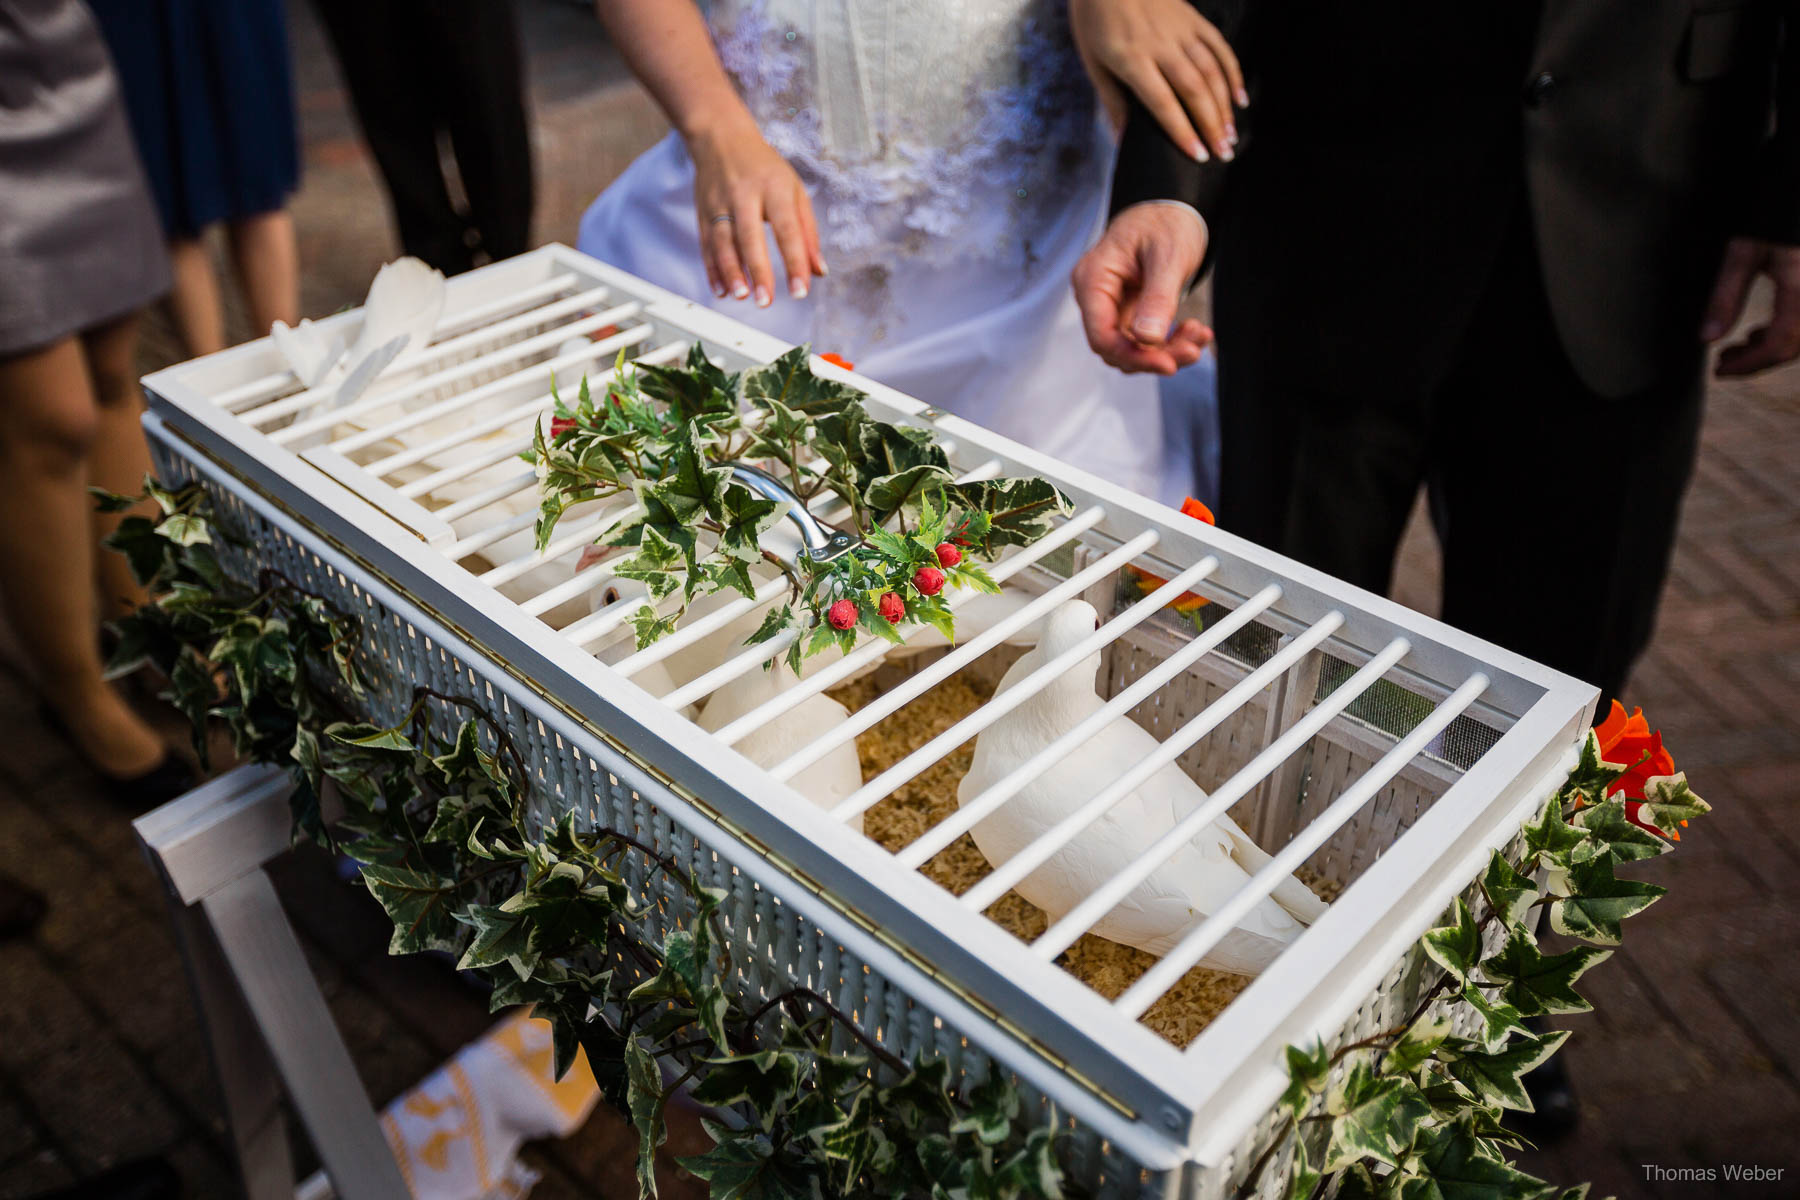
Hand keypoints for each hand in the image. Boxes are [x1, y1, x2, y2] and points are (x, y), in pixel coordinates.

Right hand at [687, 118, 825, 306]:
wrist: (721, 137)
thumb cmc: (764, 168)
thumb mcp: (795, 191)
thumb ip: (808, 232)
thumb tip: (818, 271)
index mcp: (775, 188)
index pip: (787, 228)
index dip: (795, 261)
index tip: (801, 290)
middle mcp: (745, 194)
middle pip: (751, 236)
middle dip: (758, 270)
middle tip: (765, 301)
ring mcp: (720, 202)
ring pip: (723, 241)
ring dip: (731, 272)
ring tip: (741, 295)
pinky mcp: (703, 211)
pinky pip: (706, 244)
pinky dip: (712, 269)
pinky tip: (721, 290)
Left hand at [1070, 0, 1244, 160]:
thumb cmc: (1094, 19)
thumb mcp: (1092, 61)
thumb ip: (1111, 100)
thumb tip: (1122, 140)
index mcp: (1131, 58)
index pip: (1162, 102)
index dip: (1182, 131)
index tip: (1198, 156)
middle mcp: (1161, 45)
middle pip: (1194, 89)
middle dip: (1211, 125)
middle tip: (1223, 153)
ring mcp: (1181, 30)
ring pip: (1211, 70)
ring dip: (1225, 105)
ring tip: (1231, 134)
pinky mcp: (1193, 18)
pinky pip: (1219, 47)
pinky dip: (1233, 73)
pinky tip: (1240, 98)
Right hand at [1071, 201, 1211, 374]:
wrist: (1173, 209)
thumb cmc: (1165, 222)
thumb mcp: (1167, 256)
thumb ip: (1157, 298)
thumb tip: (1148, 339)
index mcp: (1093, 280)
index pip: (1101, 335)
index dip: (1133, 356)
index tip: (1168, 364)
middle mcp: (1096, 297)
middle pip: (1116, 348)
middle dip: (1155, 357)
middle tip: (1193, 350)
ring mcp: (1111, 306)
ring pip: (1131, 349)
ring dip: (1166, 352)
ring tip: (1198, 337)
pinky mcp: (1128, 312)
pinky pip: (1144, 340)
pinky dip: (1170, 342)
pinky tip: (1195, 331)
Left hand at [1702, 236, 1799, 375]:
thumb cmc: (1776, 204)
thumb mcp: (1744, 249)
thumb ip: (1726, 296)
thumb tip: (1707, 337)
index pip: (1781, 344)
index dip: (1750, 365)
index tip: (1720, 371)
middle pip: (1797, 344)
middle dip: (1760, 359)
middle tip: (1724, 362)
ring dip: (1774, 345)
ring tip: (1739, 346)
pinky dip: (1787, 328)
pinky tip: (1763, 329)